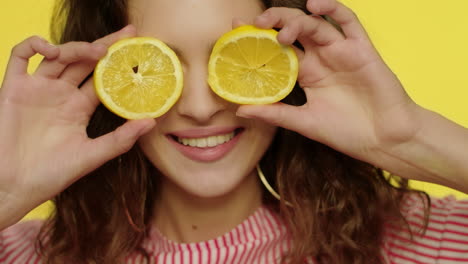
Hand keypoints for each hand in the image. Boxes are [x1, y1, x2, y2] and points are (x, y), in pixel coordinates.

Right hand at [0, 25, 154, 227]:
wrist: (15, 187)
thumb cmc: (52, 175)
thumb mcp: (92, 155)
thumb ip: (120, 139)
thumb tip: (152, 121)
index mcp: (79, 107)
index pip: (103, 78)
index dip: (119, 64)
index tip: (138, 51)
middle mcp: (60, 94)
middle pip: (84, 61)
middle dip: (105, 46)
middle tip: (127, 35)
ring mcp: (38, 89)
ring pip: (59, 56)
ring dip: (78, 48)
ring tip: (98, 51)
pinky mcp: (14, 88)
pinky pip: (20, 56)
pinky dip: (34, 45)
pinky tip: (52, 50)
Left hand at [237, 0, 421, 170]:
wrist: (385, 140)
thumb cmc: (347, 132)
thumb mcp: (304, 122)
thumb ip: (275, 113)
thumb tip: (239, 109)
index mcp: (306, 74)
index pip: (278, 50)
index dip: (259, 39)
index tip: (235, 31)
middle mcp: (321, 59)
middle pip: (293, 31)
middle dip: (273, 23)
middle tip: (254, 25)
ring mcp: (340, 52)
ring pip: (314, 24)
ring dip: (295, 22)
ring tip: (281, 32)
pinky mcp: (361, 49)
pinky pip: (348, 22)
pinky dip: (332, 9)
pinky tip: (315, 5)